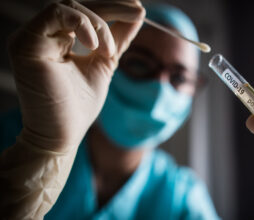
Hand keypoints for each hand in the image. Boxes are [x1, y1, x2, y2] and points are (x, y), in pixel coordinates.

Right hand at [8, 0, 144, 151]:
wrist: (63, 135)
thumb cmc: (79, 105)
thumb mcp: (105, 63)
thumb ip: (118, 37)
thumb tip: (138, 13)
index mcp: (58, 38)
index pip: (85, 11)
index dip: (113, 6)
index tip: (138, 9)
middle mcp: (42, 35)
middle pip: (79, 4)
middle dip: (113, 6)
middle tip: (138, 12)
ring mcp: (32, 38)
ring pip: (70, 7)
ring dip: (99, 25)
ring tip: (110, 51)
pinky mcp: (26, 45)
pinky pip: (55, 14)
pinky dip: (82, 25)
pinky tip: (95, 47)